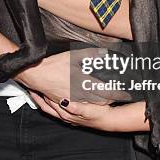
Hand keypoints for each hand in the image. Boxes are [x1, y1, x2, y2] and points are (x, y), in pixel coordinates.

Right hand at [16, 48, 130, 104]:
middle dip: (109, 100)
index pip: (104, 91)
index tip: (124, 93)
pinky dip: (85, 105)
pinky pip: (78, 106)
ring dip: (98, 104)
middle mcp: (79, 93)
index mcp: (83, 83)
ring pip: (89, 105)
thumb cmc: (54, 65)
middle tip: (117, 97)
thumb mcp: (72, 56)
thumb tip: (103, 53)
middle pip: (99, 101)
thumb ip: (89, 55)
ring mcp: (71, 99)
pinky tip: (86, 102)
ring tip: (106, 101)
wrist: (36, 74)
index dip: (115, 93)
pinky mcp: (63, 101)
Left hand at [29, 93, 119, 131]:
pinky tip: (53, 96)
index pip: (48, 104)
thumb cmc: (97, 114)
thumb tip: (64, 102)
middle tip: (31, 87)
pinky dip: (52, 101)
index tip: (33, 88)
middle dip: (39, 97)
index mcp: (66, 114)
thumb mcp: (88, 111)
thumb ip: (76, 108)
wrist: (106, 120)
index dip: (40, 96)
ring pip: (51, 107)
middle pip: (47, 106)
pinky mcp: (71, 114)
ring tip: (37, 90)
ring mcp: (67, 116)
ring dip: (44, 99)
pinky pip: (57, 108)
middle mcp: (64, 116)